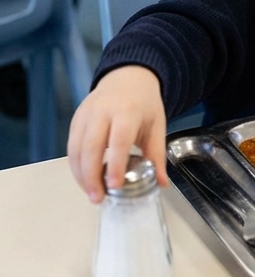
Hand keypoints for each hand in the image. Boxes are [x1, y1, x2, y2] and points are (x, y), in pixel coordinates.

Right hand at [67, 66, 168, 203]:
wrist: (127, 78)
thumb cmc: (144, 103)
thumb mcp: (157, 125)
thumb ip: (157, 155)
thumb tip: (161, 183)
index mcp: (127, 111)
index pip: (118, 141)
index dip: (115, 165)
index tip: (115, 186)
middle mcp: (102, 112)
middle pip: (90, 147)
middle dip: (91, 176)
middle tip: (98, 197)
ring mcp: (85, 115)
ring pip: (75, 149)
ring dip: (80, 175)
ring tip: (92, 193)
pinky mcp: (75, 120)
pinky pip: (71, 146)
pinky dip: (75, 166)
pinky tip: (85, 179)